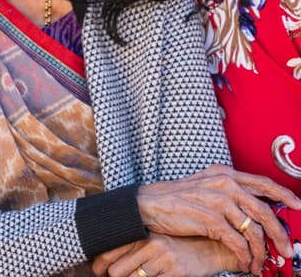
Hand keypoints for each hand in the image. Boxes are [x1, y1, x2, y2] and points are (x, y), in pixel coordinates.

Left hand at [92, 233, 241, 276]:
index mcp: (140, 232)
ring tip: (138, 274)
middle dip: (114, 276)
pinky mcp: (175, 272)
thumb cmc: (179, 243)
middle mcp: (148, 243)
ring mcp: (162, 259)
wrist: (212, 245)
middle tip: (112, 276)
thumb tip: (105, 262)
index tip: (98, 270)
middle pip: (116, 270)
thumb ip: (133, 245)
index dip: (99, 265)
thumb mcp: (154, 238)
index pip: (108, 250)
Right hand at [136, 164, 300, 273]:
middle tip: (285, 250)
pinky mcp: (210, 219)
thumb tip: (255, 206)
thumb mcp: (205, 186)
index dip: (283, 194)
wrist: (150, 204)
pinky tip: (245, 262)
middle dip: (279, 233)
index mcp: (224, 174)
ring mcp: (217, 200)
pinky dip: (245, 256)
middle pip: (263, 209)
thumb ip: (229, 192)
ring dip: (261, 251)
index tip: (297, 206)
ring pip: (253, 229)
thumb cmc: (178, 198)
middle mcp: (223, 183)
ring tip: (261, 263)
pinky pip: (237, 241)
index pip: (262, 182)